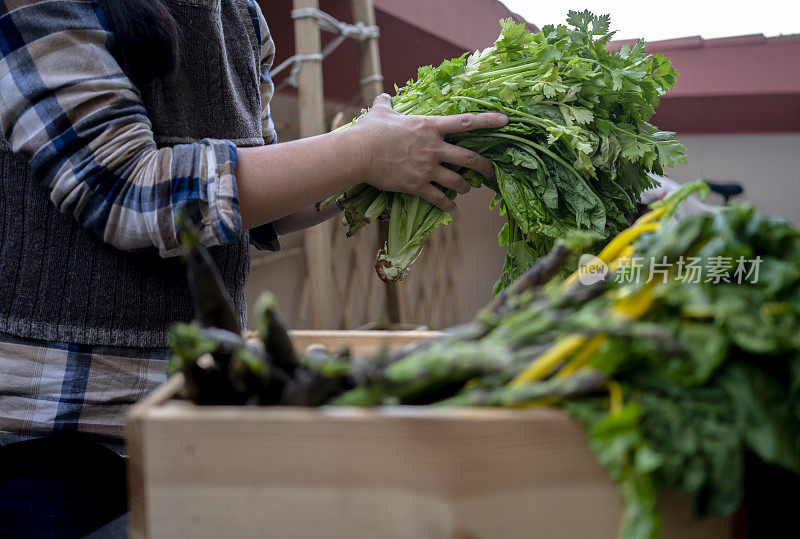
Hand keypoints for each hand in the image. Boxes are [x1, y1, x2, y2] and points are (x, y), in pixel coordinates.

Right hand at [349, 93, 507, 211]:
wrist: (359, 153)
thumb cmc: (370, 130)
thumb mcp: (381, 112)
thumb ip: (387, 103)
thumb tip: (384, 96)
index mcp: (430, 126)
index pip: (466, 123)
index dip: (488, 121)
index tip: (506, 121)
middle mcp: (434, 148)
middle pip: (469, 159)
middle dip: (484, 166)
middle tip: (491, 171)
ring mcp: (427, 168)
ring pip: (457, 181)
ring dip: (465, 187)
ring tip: (467, 189)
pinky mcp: (418, 185)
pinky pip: (439, 198)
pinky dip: (448, 205)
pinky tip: (452, 208)